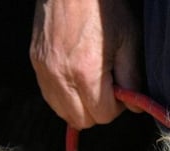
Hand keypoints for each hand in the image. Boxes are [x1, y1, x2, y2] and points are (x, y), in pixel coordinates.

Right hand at [29, 0, 142, 129]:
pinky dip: (65, 96)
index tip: (120, 89)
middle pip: (81, 120)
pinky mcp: (36, 63)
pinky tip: (76, 79)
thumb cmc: (104, 9)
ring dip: (80, 106)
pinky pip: (50, 96)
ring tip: (91, 83)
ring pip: (63, 112)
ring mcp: (45, 70)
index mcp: (86, 72)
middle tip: (107, 89)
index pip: (103, 115)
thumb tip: (133, 107)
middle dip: (98, 111)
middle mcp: (61, 75)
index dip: (117, 107)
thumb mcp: (129, 41)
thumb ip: (132, 79)